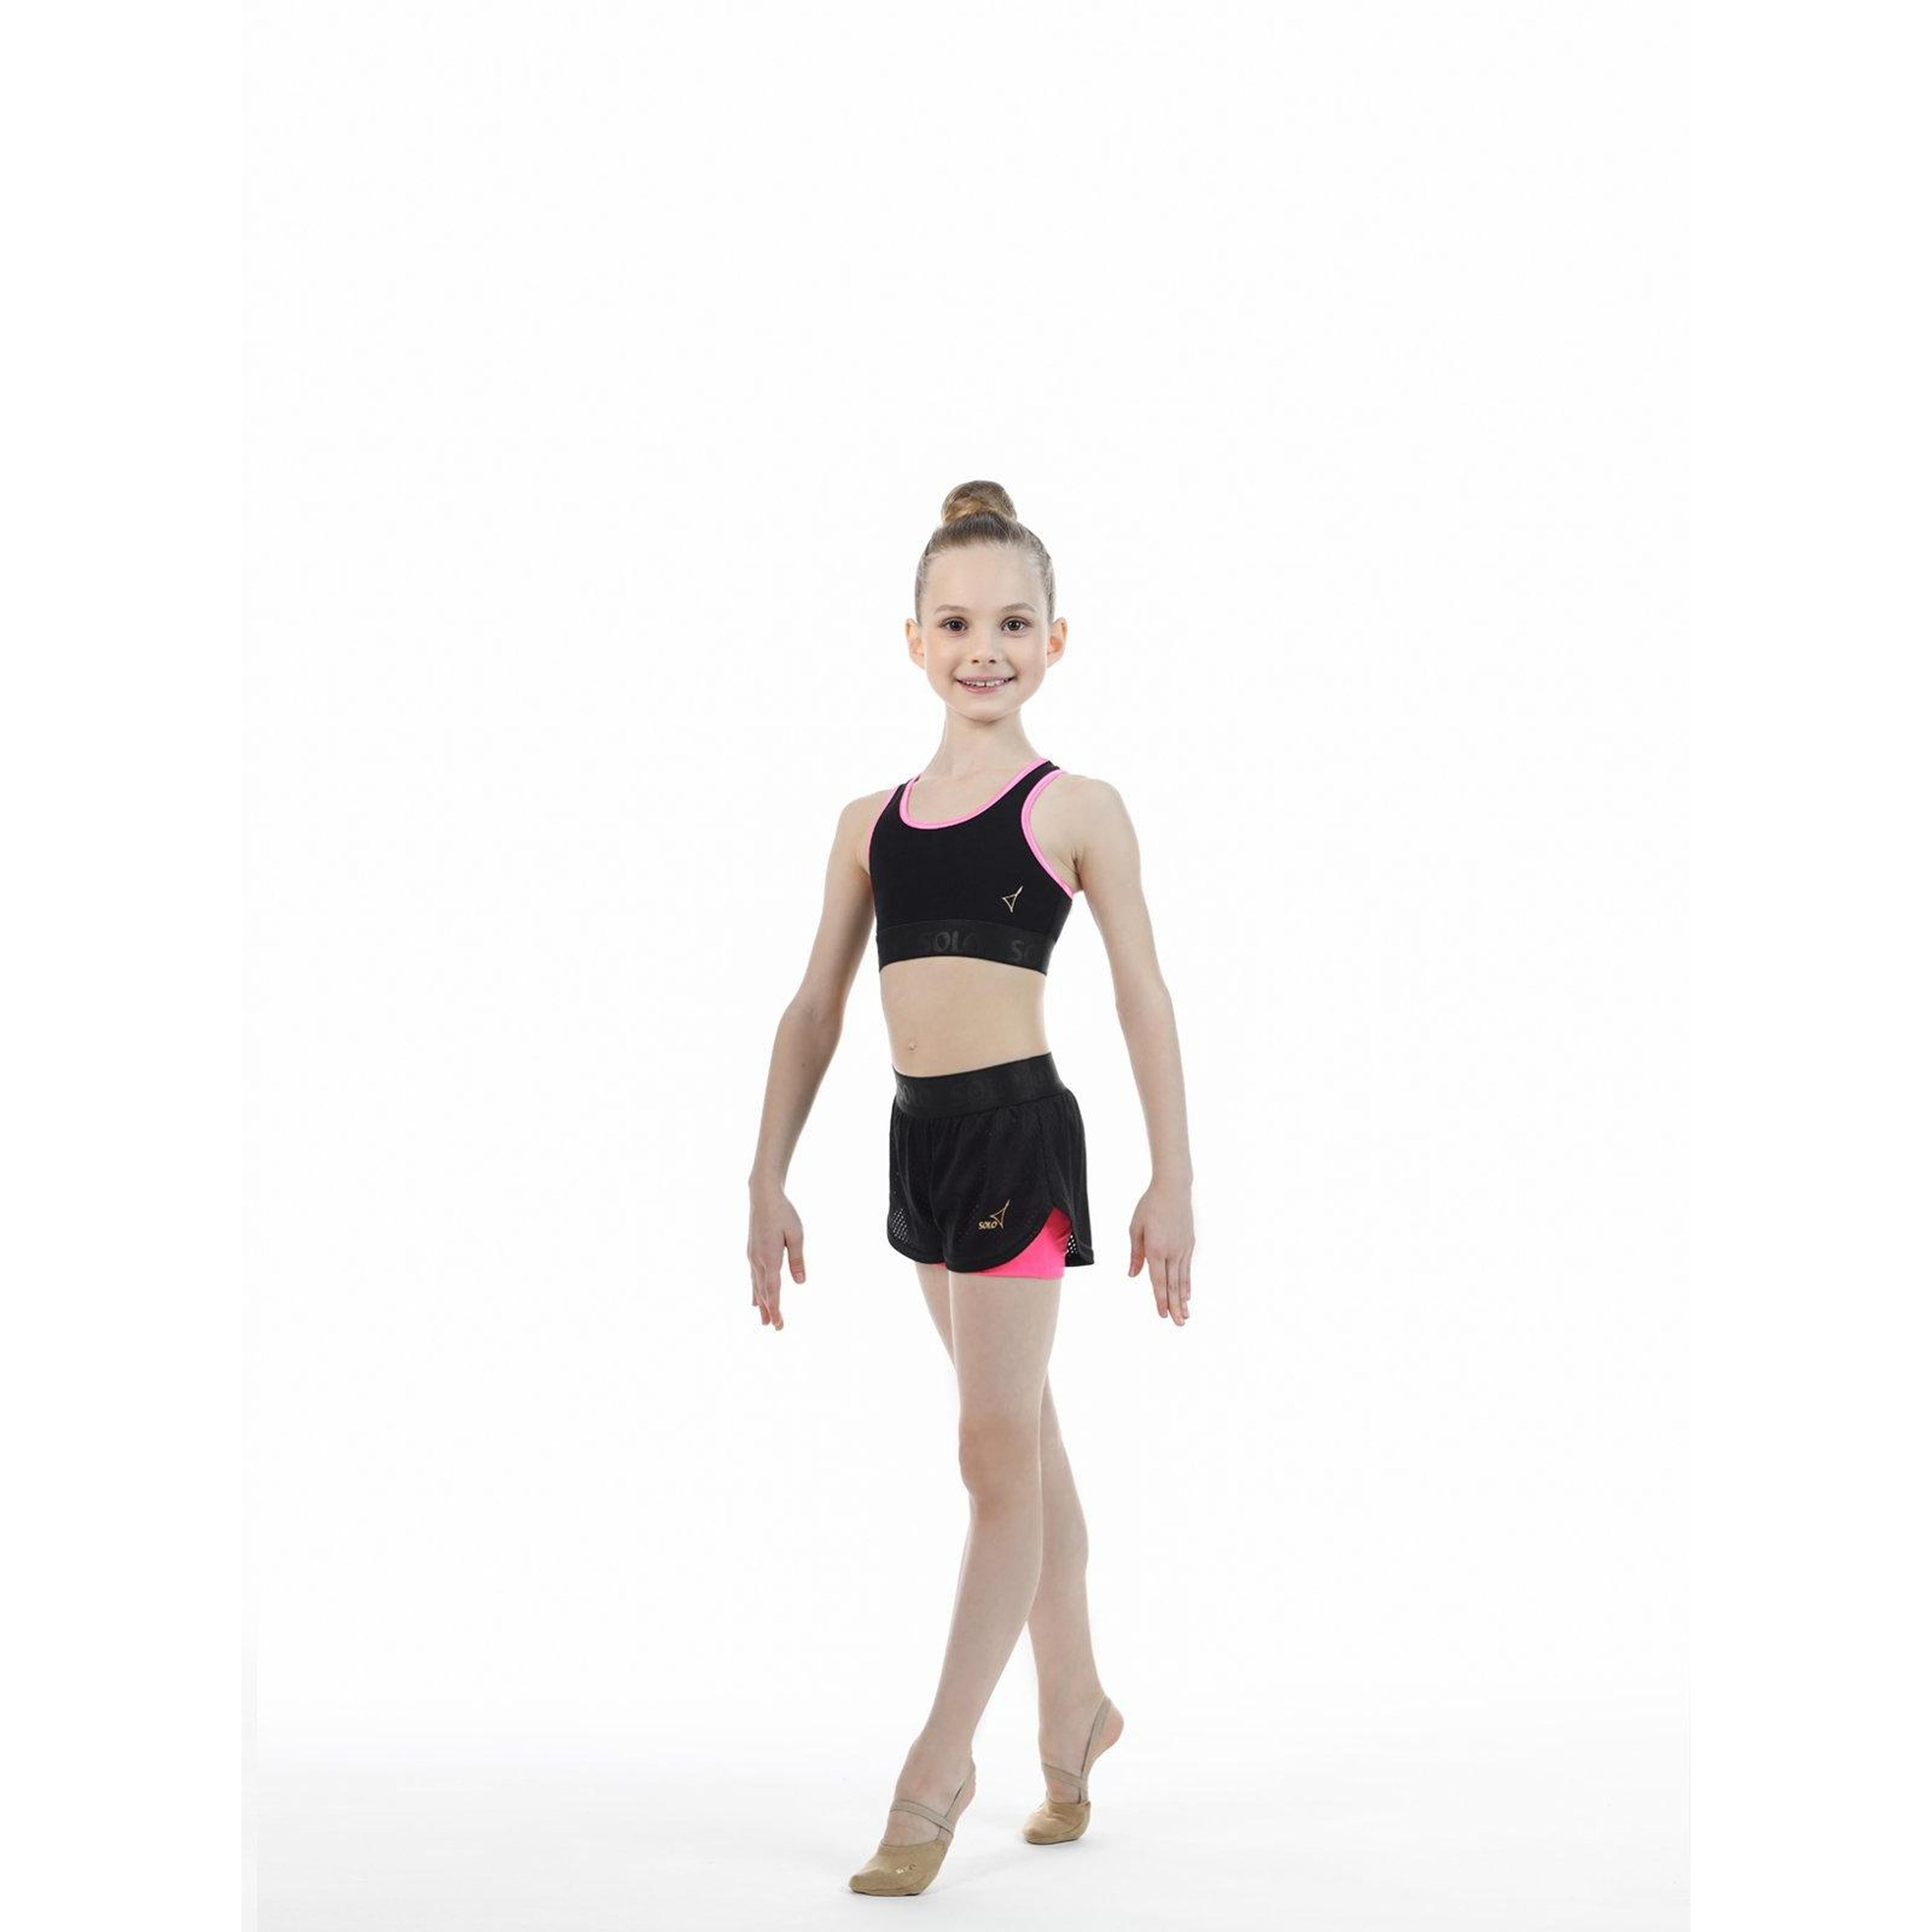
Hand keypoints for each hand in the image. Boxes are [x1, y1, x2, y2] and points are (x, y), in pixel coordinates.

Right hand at [747, 1184, 805, 1329]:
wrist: (763, 1197)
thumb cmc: (783, 1213)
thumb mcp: (796, 1235)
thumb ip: (797, 1259)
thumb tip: (800, 1282)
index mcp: (770, 1258)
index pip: (773, 1290)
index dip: (777, 1309)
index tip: (779, 1324)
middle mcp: (758, 1260)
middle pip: (763, 1292)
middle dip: (769, 1311)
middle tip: (774, 1328)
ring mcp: (753, 1256)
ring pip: (756, 1286)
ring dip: (761, 1304)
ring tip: (763, 1319)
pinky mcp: (752, 1252)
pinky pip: (753, 1276)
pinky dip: (755, 1290)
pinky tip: (754, 1298)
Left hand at [1127, 1182, 1192, 1324]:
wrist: (1173, 1189)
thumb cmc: (1149, 1206)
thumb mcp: (1136, 1228)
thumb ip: (1136, 1254)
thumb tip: (1133, 1275)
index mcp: (1156, 1248)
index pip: (1158, 1280)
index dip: (1160, 1299)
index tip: (1162, 1314)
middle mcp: (1172, 1252)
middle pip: (1173, 1285)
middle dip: (1175, 1306)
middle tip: (1178, 1324)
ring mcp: (1183, 1249)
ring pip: (1182, 1279)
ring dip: (1183, 1300)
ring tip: (1186, 1316)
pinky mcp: (1189, 1244)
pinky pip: (1187, 1268)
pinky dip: (1187, 1283)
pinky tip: (1188, 1295)